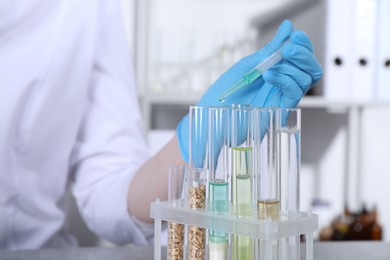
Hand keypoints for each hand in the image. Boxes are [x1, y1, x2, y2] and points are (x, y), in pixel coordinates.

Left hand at [177, 20, 322, 161]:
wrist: (213, 114)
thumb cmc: (225, 92)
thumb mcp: (248, 65)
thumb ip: (270, 50)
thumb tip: (287, 28)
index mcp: (276, 71)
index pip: (302, 57)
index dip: (303, 45)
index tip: (296, 35)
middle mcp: (283, 84)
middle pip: (311, 68)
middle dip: (303, 55)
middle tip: (287, 50)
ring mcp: (282, 97)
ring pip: (306, 79)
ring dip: (290, 68)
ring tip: (269, 68)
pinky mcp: (280, 110)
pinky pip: (295, 92)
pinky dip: (285, 80)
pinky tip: (269, 76)